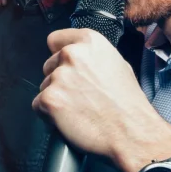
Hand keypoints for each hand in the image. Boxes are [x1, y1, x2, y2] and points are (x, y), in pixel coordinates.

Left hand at [32, 29, 170, 171]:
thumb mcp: (118, 65)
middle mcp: (72, 55)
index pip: (55, 40)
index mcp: (89, 42)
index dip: (59, 54)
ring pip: (44, 86)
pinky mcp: (50, 98)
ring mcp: (59, 76)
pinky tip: (70, 118)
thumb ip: (92, 57)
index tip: (64, 65)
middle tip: (79, 95)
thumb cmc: (128, 104)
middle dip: (59, 80)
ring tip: (79, 109)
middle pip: (49, 65)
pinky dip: (49, 114)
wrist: (131, 132)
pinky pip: (39, 105)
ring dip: (56, 98)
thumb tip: (81, 59)